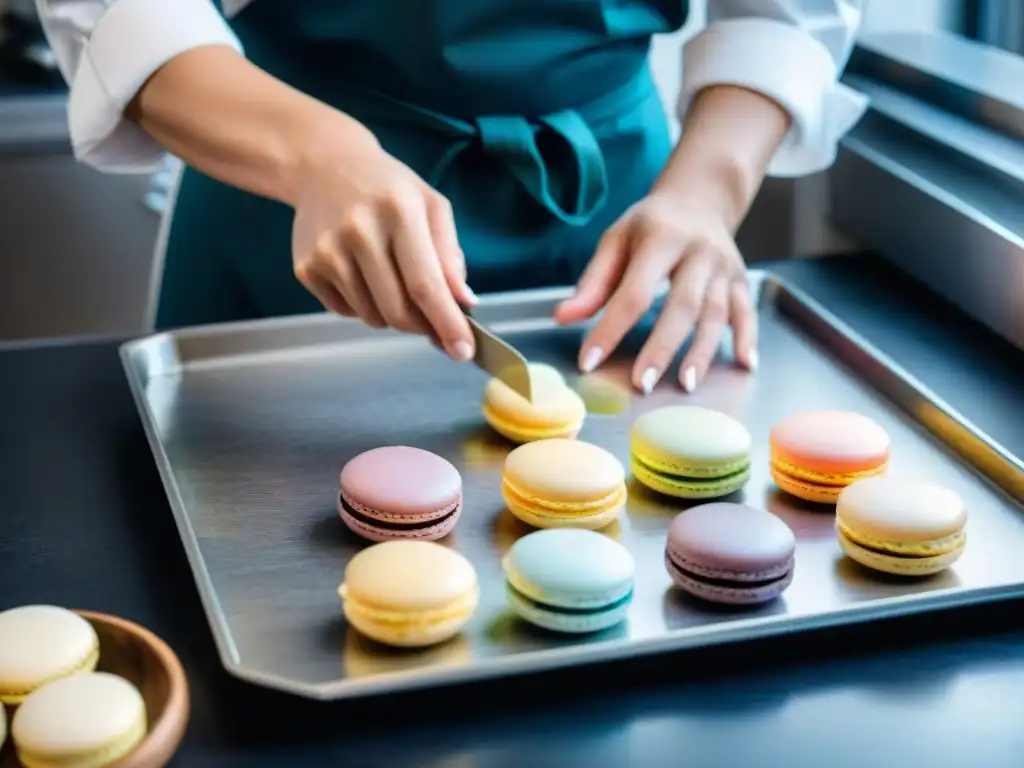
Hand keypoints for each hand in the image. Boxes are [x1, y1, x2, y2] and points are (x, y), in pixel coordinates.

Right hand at [291, 136, 476, 360]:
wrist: (324, 166)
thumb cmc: (389, 189)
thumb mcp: (431, 207)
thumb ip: (450, 255)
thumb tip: (464, 303)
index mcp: (398, 212)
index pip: (426, 285)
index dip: (447, 323)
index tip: (464, 351)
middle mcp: (358, 232)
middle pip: (397, 311)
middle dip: (422, 327)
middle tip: (433, 322)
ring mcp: (327, 252)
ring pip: (372, 317)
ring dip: (392, 314)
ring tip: (391, 279)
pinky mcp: (306, 269)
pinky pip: (346, 311)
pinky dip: (364, 306)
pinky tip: (363, 273)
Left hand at [554, 192, 756, 393]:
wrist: (700, 200)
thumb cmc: (650, 225)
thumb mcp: (616, 240)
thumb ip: (593, 282)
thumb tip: (562, 318)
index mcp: (662, 237)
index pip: (634, 291)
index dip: (611, 328)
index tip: (589, 361)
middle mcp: (699, 252)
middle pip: (681, 305)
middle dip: (661, 347)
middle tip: (640, 384)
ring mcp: (725, 268)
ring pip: (716, 314)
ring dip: (702, 352)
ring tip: (686, 385)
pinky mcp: (741, 281)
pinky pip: (747, 312)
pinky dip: (748, 339)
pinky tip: (745, 366)